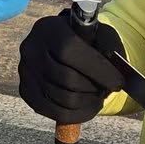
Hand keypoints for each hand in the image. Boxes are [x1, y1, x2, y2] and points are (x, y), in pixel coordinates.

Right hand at [16, 8, 127, 123]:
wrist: (61, 47)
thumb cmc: (86, 40)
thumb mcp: (100, 33)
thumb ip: (110, 45)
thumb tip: (116, 67)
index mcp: (49, 28)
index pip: (69, 50)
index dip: (97, 69)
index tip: (118, 82)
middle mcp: (31, 49)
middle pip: (67, 79)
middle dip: (94, 88)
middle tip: (108, 88)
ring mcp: (26, 72)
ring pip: (63, 99)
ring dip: (88, 102)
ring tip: (98, 95)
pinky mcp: (26, 92)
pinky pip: (56, 113)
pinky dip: (79, 115)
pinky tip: (89, 106)